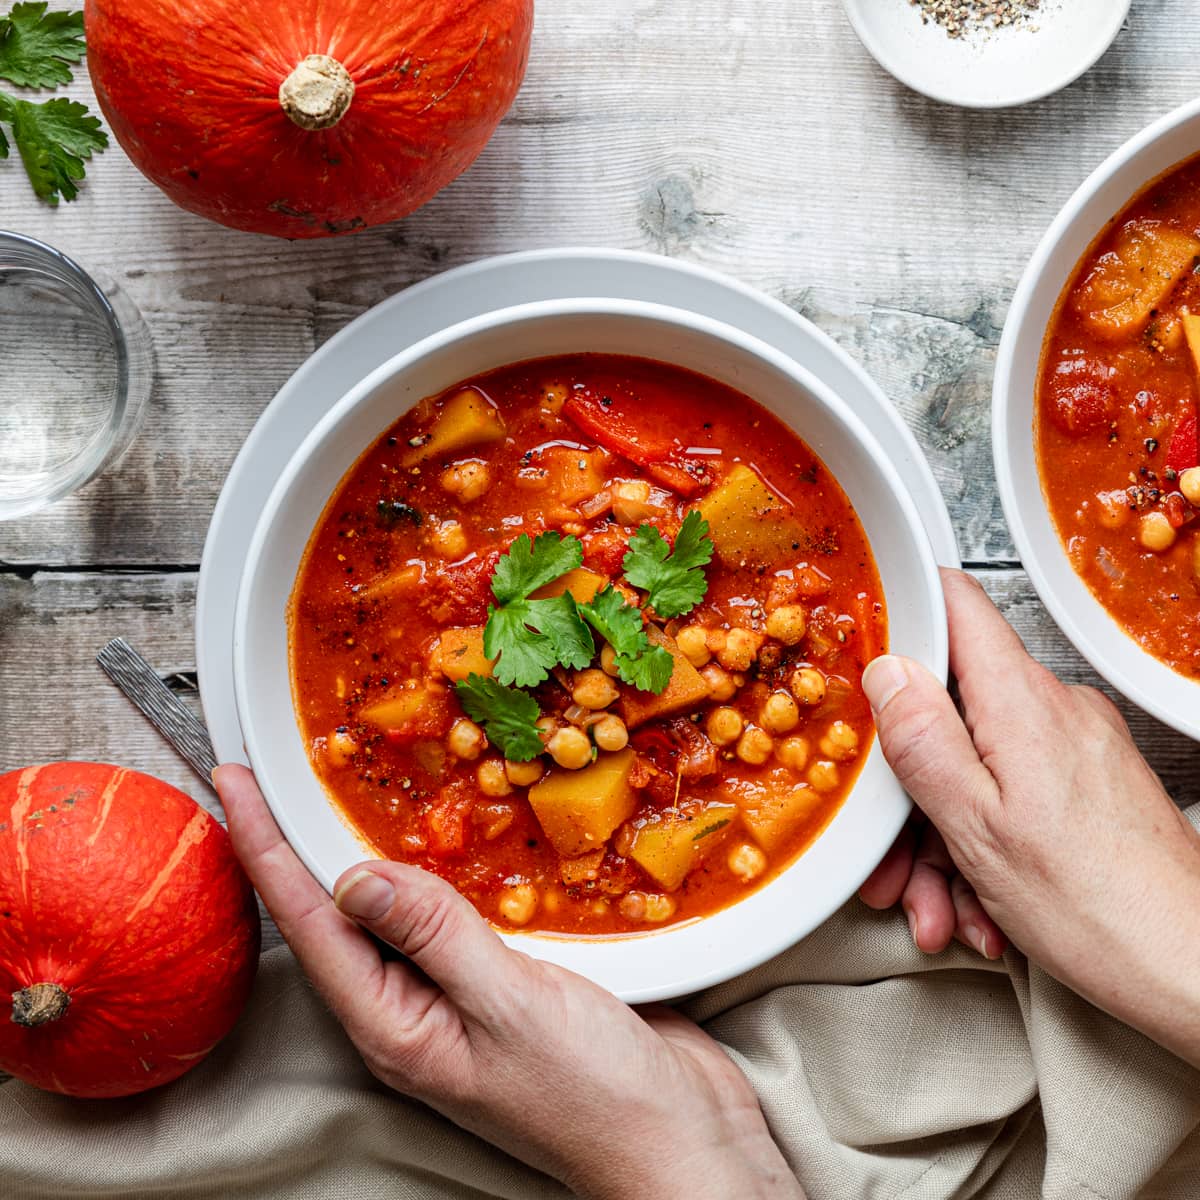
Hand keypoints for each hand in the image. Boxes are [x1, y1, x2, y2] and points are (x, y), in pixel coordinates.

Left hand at [214, 765, 802, 1199]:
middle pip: (336, 913)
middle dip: (300, 842)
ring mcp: (456, 996)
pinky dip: (441, 866)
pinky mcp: (503, 980)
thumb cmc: (594, 1093)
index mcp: (393, 1026)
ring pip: (397, 908)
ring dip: (373, 846)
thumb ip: (434, 935)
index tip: (232, 783)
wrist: (674, 1135)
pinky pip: (453, 913)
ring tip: (344, 787)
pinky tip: (448, 834)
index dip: (264, 848)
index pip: (309, 922)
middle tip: (275, 771)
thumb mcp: (507, 1006)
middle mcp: (412, 1009)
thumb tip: (352, 877)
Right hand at [857, 569, 1199, 1066]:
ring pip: (976, 768)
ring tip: (943, 909)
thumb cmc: (1098, 906)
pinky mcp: (1089, 785)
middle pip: (951, 713)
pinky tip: (982, 908)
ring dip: (943, 843)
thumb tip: (887, 671)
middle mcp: (1054, 709)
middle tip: (893, 861)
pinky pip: (1012, 797)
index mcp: (1020, 701)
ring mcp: (1076, 746)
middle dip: (909, 792)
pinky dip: (986, 849)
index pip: (955, 604)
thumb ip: (922, 738)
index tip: (860, 652)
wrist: (1190, 967)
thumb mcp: (974, 824)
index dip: (901, 615)